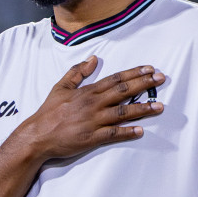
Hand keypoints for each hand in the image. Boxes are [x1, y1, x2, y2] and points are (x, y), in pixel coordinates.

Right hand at [15, 56, 163, 161]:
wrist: (36, 136)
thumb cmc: (48, 113)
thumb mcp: (60, 88)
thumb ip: (77, 72)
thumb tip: (92, 59)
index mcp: (87, 92)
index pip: (115, 79)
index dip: (134, 73)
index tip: (150, 69)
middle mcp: (92, 104)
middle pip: (123, 91)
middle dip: (144, 84)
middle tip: (161, 80)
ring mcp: (93, 121)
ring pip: (123, 112)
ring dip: (143, 109)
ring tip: (159, 106)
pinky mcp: (91, 137)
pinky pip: (113, 134)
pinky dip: (127, 132)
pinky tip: (140, 130)